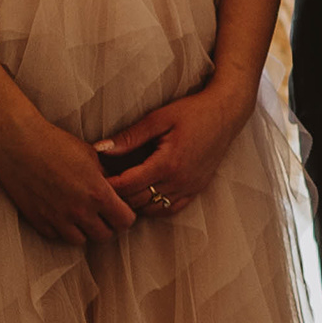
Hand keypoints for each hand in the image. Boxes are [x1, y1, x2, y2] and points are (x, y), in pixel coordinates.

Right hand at [0, 109, 140, 245]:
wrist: (18, 142)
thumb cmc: (56, 143)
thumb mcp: (91, 156)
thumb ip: (106, 179)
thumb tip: (116, 193)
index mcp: (97, 194)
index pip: (125, 222)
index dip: (125, 215)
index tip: (119, 208)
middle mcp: (79, 211)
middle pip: (105, 236)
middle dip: (106, 225)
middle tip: (101, 213)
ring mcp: (57, 218)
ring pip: (80, 241)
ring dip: (83, 230)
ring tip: (80, 214)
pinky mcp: (37, 220)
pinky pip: (56, 236)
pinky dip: (60, 228)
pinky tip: (59, 213)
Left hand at [96, 80, 250, 224]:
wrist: (226, 114)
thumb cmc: (192, 112)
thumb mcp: (158, 119)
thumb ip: (129, 137)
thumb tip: (100, 149)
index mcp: (167, 164)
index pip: (128, 185)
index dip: (108, 185)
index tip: (95, 177)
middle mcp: (179, 181)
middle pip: (137, 201)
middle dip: (118, 195)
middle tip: (103, 184)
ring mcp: (189, 188)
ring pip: (152, 209)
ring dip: (135, 202)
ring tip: (122, 189)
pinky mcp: (196, 189)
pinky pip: (170, 210)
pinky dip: (154, 207)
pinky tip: (145, 195)